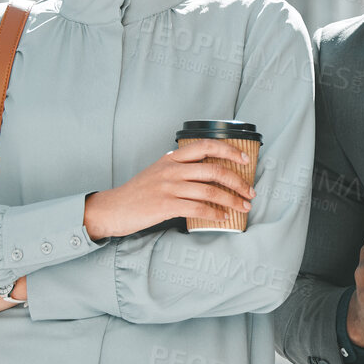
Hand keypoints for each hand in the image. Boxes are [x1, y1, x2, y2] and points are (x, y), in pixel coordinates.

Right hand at [82, 139, 254, 239]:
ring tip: (243, 207)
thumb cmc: (139, 192)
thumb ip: (181, 167)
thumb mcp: (159, 171)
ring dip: (232, 201)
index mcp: (172, 158)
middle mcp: (172, 170)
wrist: (113, 208)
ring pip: (210, 191)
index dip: (229, 150)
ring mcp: (169, 187)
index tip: (245, 159)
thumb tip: (211, 171)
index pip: (206, 146)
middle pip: (215, 170)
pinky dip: (215, 213)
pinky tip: (223, 217)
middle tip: (250, 192)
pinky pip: (198, 208)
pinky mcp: (165, 206)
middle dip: (238, 182)